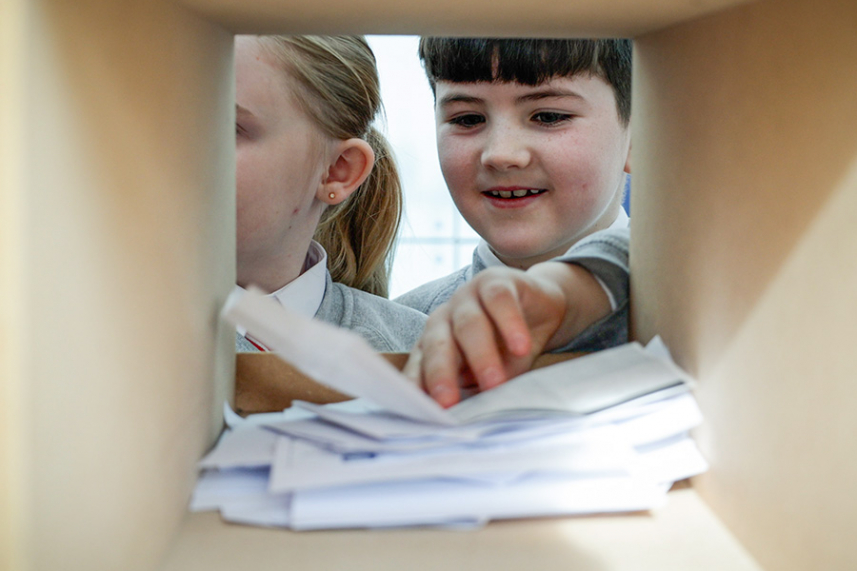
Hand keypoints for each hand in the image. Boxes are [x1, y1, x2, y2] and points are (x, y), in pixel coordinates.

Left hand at [404, 262, 606, 406]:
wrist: (540, 308)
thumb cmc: (508, 348)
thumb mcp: (493, 373)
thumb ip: (478, 389)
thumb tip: (467, 417)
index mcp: (433, 343)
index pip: (419, 366)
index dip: (419, 389)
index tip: (421, 415)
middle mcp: (444, 318)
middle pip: (437, 345)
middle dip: (440, 374)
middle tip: (446, 402)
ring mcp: (467, 296)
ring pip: (469, 324)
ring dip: (481, 355)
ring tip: (494, 382)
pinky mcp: (495, 281)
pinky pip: (499, 301)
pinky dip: (510, 324)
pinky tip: (521, 346)